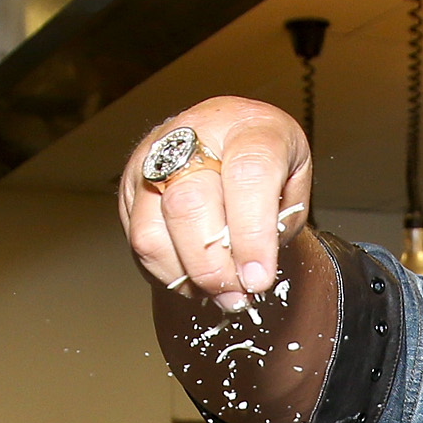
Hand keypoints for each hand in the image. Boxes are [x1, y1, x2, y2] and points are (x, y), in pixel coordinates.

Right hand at [118, 96, 310, 309]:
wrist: (229, 137)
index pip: (248, 175)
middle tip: (237, 295)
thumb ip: (277, 225)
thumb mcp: (293, 185)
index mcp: (249, 128)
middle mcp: (194, 134)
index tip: (258, 278)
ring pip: (151, 232)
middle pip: (188, 204)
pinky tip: (195, 276)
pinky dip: (169, 273)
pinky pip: (138, 244)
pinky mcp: (130, 186)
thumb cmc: (267, 163)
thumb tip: (249, 274)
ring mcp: (152, 159)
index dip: (253, 233)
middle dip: (213, 266)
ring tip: (217, 290)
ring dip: (186, 277)